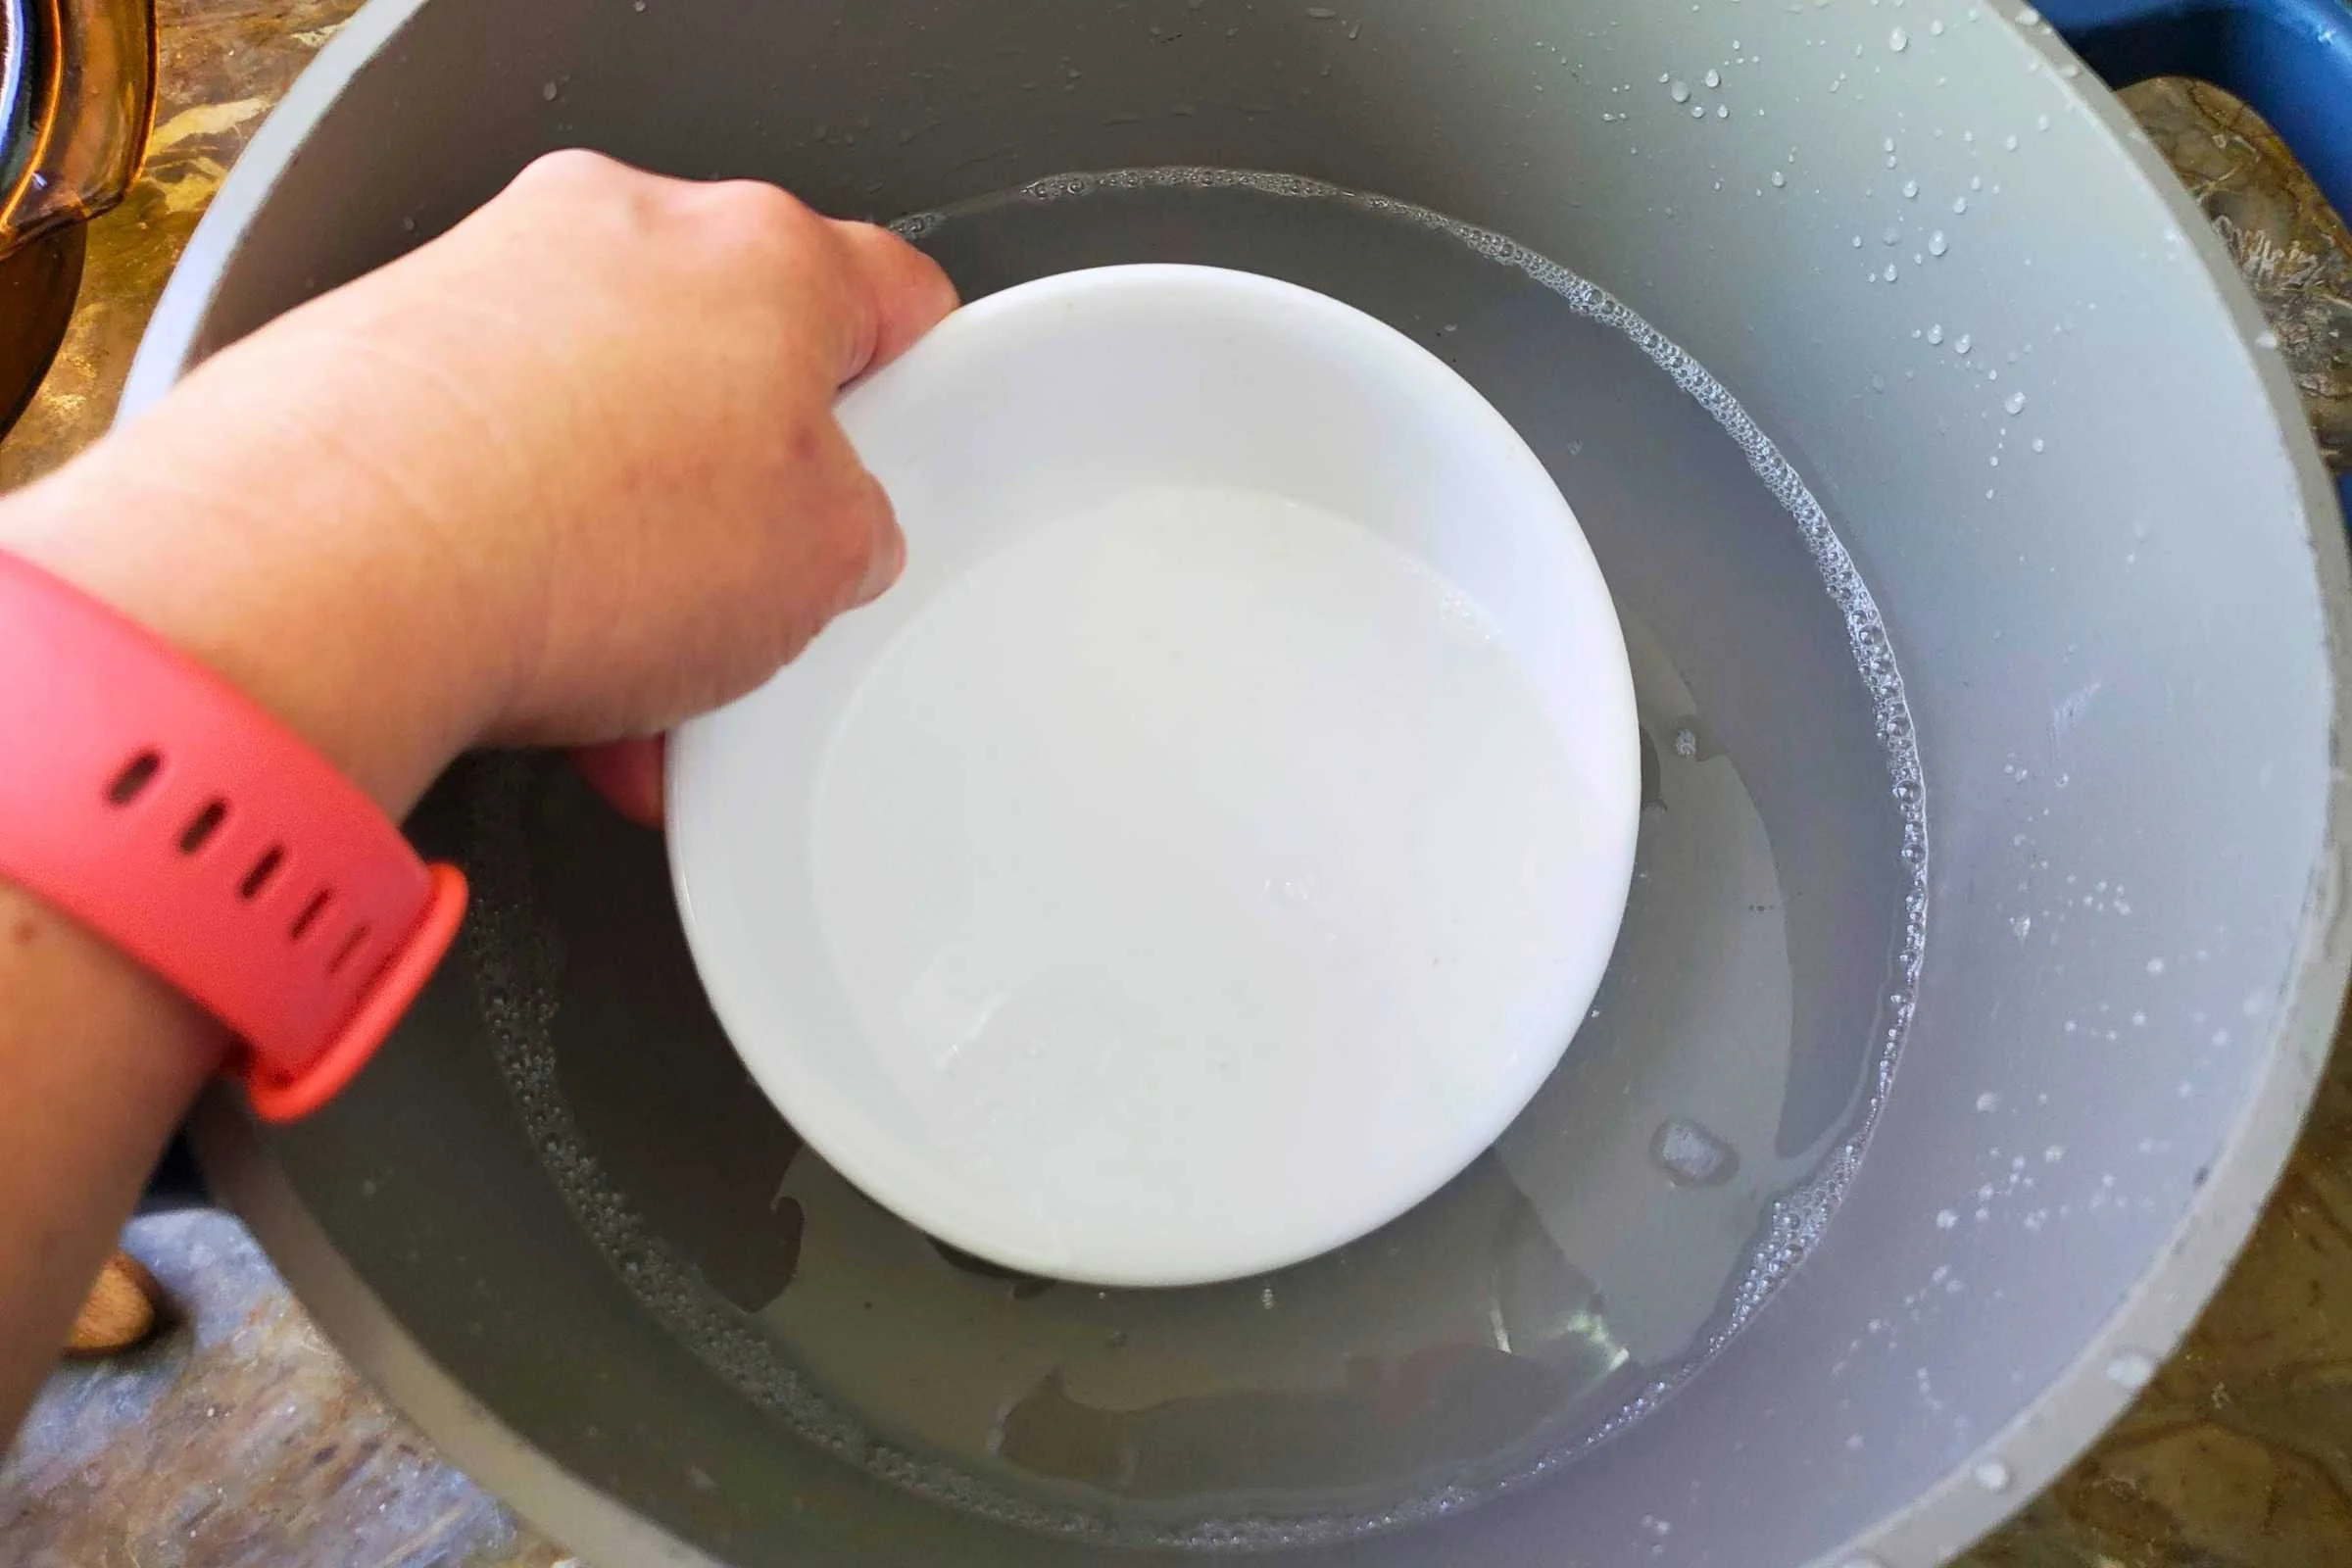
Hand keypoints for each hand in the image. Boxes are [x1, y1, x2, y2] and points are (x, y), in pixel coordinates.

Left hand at [2, 149, 957, 818]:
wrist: (324, 571)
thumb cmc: (566, 541)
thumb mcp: (823, 571)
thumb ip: (851, 533)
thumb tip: (825, 539)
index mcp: (765, 254)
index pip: (890, 298)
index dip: (914, 393)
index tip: (896, 457)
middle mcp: (617, 233)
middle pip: (727, 376)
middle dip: (738, 508)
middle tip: (744, 607)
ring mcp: (483, 282)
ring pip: (601, 433)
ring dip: (624, 560)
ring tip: (621, 687)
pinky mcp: (369, 353)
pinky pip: (489, 460)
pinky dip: (514, 555)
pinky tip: (522, 668)